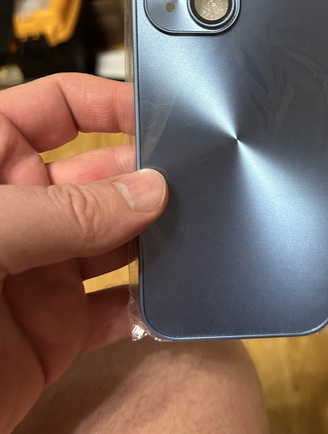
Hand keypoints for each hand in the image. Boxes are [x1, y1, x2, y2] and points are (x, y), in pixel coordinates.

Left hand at [0, 73, 167, 433]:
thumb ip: (68, 211)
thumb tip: (151, 191)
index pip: (57, 109)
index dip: (109, 104)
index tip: (163, 115)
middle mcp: (24, 213)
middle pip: (103, 177)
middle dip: (148, 177)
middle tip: (197, 182)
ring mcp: (43, 270)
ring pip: (119, 242)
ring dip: (156, 238)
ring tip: (197, 231)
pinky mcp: (58, 329)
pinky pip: (117, 310)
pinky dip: (146, 304)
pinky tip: (170, 296)